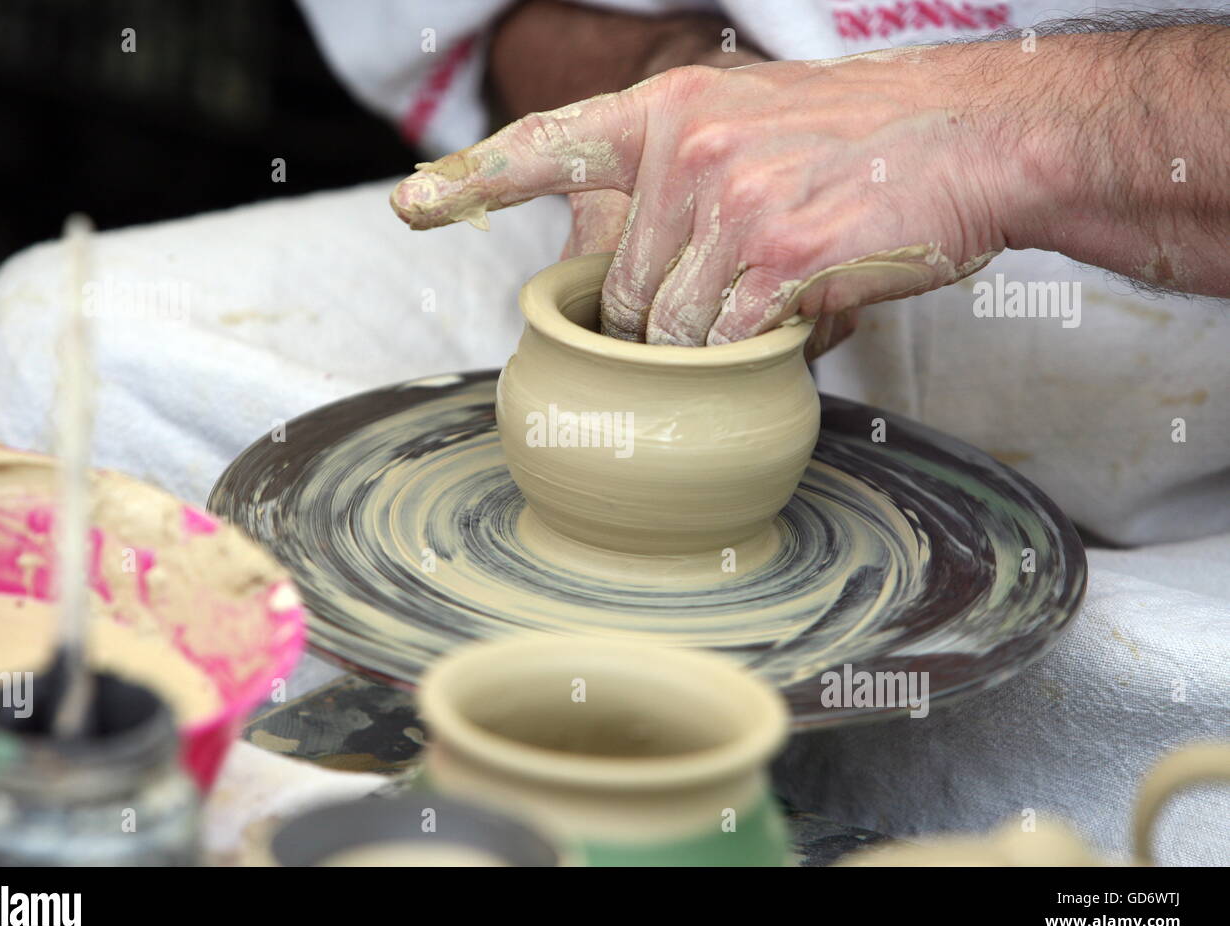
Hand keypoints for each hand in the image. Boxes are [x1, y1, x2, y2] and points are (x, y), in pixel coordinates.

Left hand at [392, 47, 1009, 345]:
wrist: (972, 139)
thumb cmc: (859, 146)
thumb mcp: (749, 128)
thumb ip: (676, 191)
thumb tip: (630, 290)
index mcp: (669, 110)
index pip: (548, 145)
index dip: (473, 179)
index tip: (412, 205)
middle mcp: (687, 151)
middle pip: (624, 291)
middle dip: (662, 324)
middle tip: (727, 304)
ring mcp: (731, 205)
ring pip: (671, 332)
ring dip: (714, 346)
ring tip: (778, 301)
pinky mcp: (779, 262)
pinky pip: (728, 349)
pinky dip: (759, 357)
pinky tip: (801, 318)